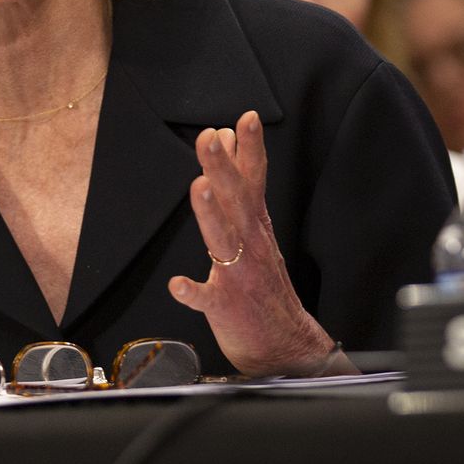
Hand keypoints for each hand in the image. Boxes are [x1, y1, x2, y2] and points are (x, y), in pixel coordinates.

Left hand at [167, 110, 351, 376]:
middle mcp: (250, 245)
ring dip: (211, 214)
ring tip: (200, 187)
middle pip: (236, 201)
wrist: (285, 346)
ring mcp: (238, 276)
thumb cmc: (262, 283)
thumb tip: (226, 136)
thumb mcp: (255, 229)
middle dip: (224, 167)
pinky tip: (178, 284)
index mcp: (255, 226)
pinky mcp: (226, 307)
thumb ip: (239, 186)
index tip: (245, 117)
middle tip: (211, 137)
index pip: (254, 180)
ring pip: (223, 240)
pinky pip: (207, 299)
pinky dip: (192, 291)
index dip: (250, 149)